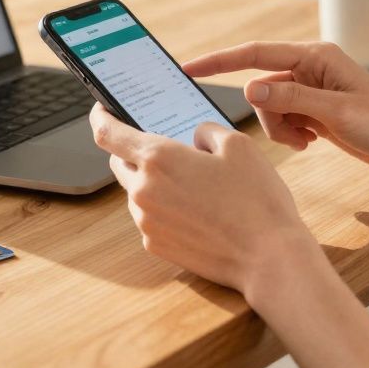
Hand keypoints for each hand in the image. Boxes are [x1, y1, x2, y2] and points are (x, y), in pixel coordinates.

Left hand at [90, 104, 320, 296]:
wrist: (268, 257)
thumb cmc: (256, 199)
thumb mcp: (237, 145)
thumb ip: (205, 131)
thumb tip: (193, 138)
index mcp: (158, 158)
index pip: (108, 133)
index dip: (100, 117)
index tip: (101, 110)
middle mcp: (143, 190)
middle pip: (120, 162)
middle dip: (135, 151)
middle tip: (164, 148)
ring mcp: (146, 222)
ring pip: (137, 191)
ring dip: (153, 182)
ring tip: (192, 184)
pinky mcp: (156, 246)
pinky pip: (150, 217)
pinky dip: (164, 208)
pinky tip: (196, 211)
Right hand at [183, 41, 368, 171]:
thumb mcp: (336, 111)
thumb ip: (291, 98)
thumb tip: (249, 87)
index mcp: (315, 56)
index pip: (255, 54)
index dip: (219, 62)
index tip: (189, 69)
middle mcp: (310, 69)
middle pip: (261, 87)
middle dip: (268, 115)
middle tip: (297, 136)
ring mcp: (311, 91)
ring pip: (270, 107)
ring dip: (280, 129)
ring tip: (308, 141)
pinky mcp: (315, 111)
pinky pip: (283, 120)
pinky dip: (289, 135)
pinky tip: (312, 142)